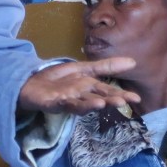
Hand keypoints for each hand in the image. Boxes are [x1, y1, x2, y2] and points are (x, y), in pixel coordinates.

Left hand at [17, 58, 139, 114]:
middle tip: (122, 102)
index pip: (107, 91)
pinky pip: (60, 104)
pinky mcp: (51, 104)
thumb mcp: (83, 69)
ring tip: (102, 104)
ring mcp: (65, 101)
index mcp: (88, 88)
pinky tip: (69, 101)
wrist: (31, 83)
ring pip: (80, 104)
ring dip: (90, 105)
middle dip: (109, 101)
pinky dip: (67, 103)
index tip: (135, 98)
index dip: (121, 94)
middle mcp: (80, 96)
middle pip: (96, 99)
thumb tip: (133, 61)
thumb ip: (105, 67)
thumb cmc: (58, 79)